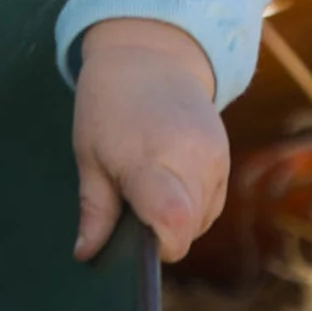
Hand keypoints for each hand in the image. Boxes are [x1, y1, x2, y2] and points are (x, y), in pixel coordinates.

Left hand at [71, 18, 228, 262]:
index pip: (174, 219)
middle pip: (186, 230)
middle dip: (159, 230)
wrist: (149, 55)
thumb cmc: (106, 104)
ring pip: (200, 220)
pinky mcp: (227, 156)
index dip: (159, 242)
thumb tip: (85, 255)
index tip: (136, 232)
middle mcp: (191, 159)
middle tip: (130, 196)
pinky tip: (168, 173)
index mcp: (150, 156)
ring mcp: (215, 158)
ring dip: (175, 216)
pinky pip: (211, 202)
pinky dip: (191, 201)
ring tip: (147, 176)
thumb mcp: (88, 152)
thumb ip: (94, 208)